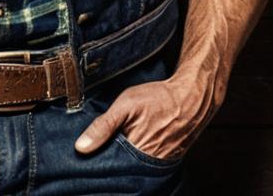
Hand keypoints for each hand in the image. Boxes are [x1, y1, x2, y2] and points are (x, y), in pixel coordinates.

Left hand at [74, 75, 217, 160]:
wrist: (191, 99)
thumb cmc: (159, 99)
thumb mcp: (126, 105)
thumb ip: (103, 126)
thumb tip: (81, 147)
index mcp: (135, 156)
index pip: (108, 170)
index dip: (95, 164)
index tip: (83, 161)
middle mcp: (147, 166)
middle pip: (119, 173)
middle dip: (106, 165)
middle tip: (94, 155)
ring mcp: (156, 166)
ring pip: (130, 170)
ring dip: (119, 163)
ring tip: (110, 150)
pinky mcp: (163, 162)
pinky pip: (142, 166)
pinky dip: (132, 161)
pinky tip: (126, 150)